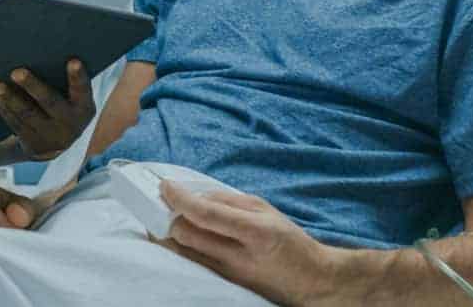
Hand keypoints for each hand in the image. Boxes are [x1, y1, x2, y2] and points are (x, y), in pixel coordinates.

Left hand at [0, 58, 95, 159]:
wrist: (56, 146)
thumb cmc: (65, 105)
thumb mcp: (74, 99)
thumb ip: (67, 83)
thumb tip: (44, 52)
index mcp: (84, 108)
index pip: (82, 90)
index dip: (78, 77)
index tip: (73, 60)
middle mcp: (71, 125)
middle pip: (50, 102)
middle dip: (32, 86)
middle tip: (16, 72)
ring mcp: (51, 137)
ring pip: (28, 115)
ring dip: (10, 99)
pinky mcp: (33, 145)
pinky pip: (16, 125)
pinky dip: (5, 110)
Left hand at [158, 182, 334, 305]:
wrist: (309, 281)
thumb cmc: (286, 238)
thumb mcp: (263, 209)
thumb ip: (227, 200)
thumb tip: (194, 195)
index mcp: (254, 230)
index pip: (206, 214)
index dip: (180, 199)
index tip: (165, 186)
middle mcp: (239, 257)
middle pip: (187, 236)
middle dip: (169, 215)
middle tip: (162, 201)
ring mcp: (230, 276)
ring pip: (183, 253)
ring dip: (168, 233)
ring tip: (165, 216)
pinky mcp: (225, 286)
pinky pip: (192, 265)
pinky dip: (179, 248)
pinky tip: (177, 235)